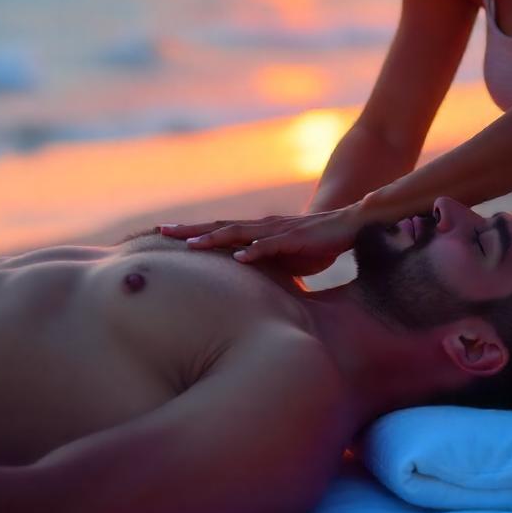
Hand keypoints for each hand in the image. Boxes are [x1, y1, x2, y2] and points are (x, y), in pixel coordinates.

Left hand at [158, 205, 365, 272]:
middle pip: (220, 227)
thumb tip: (250, 288)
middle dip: (191, 230)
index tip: (166, 235)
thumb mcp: (284, 259)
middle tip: (162, 231)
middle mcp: (262, 227)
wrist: (349, 225)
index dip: (193, 233)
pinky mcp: (295, 238)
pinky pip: (271, 245)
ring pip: (239, 233)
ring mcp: (277, 231)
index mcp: (258, 232)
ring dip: (214, 239)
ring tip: (191, 245)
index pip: (219, 231)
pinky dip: (254, 251)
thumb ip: (266, 267)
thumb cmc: (316, 244)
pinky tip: (239, 258)